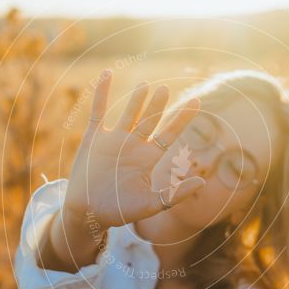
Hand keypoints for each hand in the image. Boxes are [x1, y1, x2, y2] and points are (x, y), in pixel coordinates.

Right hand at [62, 69, 205, 230]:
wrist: (87, 213)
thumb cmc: (120, 211)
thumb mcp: (151, 204)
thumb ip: (175, 193)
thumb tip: (202, 182)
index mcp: (148, 159)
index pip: (169, 133)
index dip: (183, 118)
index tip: (197, 101)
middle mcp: (133, 146)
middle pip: (149, 120)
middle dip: (157, 105)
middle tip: (165, 89)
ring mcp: (113, 140)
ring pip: (128, 113)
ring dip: (136, 100)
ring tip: (146, 86)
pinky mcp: (94, 138)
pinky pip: (98, 111)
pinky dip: (101, 93)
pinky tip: (107, 75)